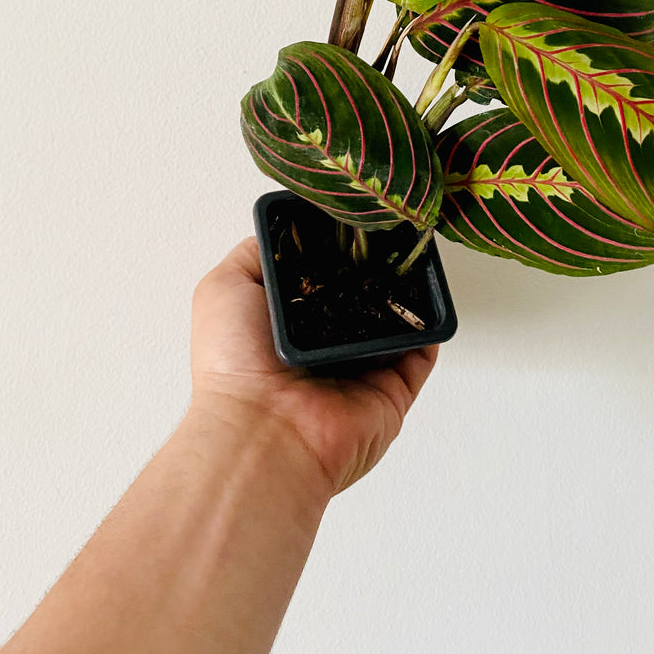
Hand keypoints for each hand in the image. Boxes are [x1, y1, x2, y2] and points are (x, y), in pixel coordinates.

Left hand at [188, 238, 437, 495]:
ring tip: (412, 258)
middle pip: (362, 297)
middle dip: (374, 268)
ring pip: (396, 322)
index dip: (335, 250)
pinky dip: (429, 329)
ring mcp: (361, 371)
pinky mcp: (392, 392)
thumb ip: (256, 255)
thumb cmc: (234, 363)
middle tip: (387, 235)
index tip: (352, 220)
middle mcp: (325, 348)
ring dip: (404, 294)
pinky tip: (428, 297)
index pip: (322, 279)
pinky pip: (421, 354)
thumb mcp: (224, 288)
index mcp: (288, 326)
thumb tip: (282, 232)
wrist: (263, 432)